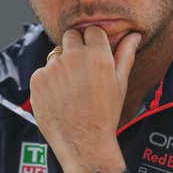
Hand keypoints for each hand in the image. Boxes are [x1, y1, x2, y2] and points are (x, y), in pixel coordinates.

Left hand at [29, 26, 141, 172]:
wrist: (83, 142)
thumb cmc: (106, 113)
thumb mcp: (120, 83)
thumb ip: (125, 54)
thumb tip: (134, 34)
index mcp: (97, 55)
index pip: (92, 30)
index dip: (93, 41)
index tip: (94, 54)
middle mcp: (73, 56)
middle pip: (70, 35)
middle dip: (75, 47)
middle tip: (81, 70)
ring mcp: (53, 67)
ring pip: (56, 54)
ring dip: (61, 65)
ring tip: (71, 90)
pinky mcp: (37, 79)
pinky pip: (43, 72)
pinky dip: (48, 81)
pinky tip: (59, 98)